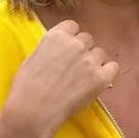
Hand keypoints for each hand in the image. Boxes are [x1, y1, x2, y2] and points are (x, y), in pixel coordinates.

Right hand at [4, 18, 120, 137]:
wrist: (34, 110)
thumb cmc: (25, 88)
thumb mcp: (33, 58)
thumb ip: (50, 49)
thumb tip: (60, 53)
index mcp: (56, 36)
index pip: (73, 27)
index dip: (71, 39)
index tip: (68, 52)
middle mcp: (75, 44)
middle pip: (87, 40)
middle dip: (82, 52)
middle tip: (75, 70)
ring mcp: (90, 60)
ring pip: (100, 54)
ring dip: (94, 63)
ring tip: (84, 80)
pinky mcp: (101, 78)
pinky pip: (113, 68)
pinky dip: (107, 74)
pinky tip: (97, 83)